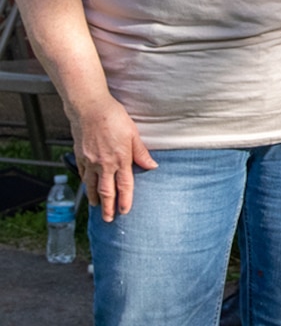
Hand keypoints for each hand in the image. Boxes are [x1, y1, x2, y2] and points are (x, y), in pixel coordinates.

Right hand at [69, 95, 156, 221]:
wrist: (90, 108)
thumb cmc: (114, 117)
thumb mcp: (133, 133)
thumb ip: (141, 153)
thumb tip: (152, 166)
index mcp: (120, 158)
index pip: (124, 185)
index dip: (125, 200)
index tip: (125, 211)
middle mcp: (104, 164)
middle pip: (106, 191)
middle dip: (108, 207)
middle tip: (108, 219)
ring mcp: (90, 161)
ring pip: (91, 185)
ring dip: (94, 198)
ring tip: (97, 207)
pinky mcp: (79, 156)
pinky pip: (82, 174)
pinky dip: (85, 182)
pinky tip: (87, 186)